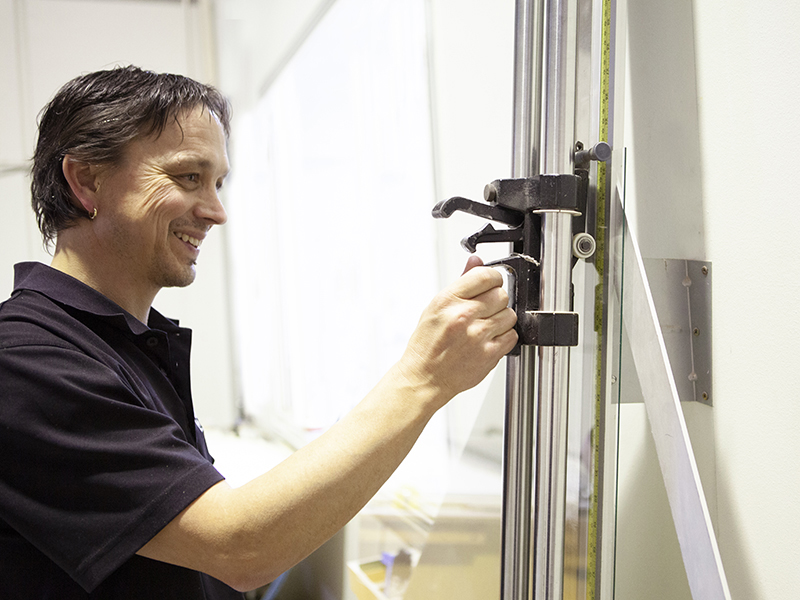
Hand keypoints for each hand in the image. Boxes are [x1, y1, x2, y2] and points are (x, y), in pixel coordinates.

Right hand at [398, 257, 517, 405]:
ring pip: (510, 315)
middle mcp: (464, 315)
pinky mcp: (490, 354)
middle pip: (501, 294)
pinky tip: (489, 340)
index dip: (492, 279)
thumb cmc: (428, 344)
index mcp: (449, 300)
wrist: (425, 377)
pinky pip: (512, 336)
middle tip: (484, 310)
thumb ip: (461, 282)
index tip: (490, 285)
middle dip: (496, 301)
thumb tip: (476, 261)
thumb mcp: (436, 306)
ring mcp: (478, 336)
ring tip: (485, 327)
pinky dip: (504, 338)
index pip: (486, 275)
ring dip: (501, 320)